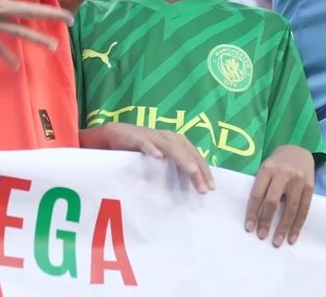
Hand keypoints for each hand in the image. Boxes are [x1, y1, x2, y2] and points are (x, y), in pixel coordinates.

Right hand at [80, 122, 214, 193]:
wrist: (114, 135)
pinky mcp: (135, 137)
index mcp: (175, 142)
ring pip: (171, 146)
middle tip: (203, 189)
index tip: (211, 188)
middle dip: (197, 169)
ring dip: (182, 159)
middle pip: (186, 151)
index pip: (194, 155)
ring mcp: (151, 136)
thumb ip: (173, 168)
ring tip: (192, 172)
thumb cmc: (140, 149)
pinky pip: (144, 143)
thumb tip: (190, 187)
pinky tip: (157, 157)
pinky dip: (151, 148)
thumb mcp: (160, 160)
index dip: (204, 170)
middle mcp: (167, 137)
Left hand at [245, 145, 314, 246]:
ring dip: (283, 227)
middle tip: (262, 236)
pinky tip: (292, 236)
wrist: (299, 150)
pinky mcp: (310, 187)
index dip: (252, 212)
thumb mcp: (266, 167)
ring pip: (290, 208)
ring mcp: (298, 180)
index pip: (257, 193)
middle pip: (273, 201)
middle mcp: (283, 174)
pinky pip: (304, 209)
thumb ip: (262, 186)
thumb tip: (255, 214)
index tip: (249, 227)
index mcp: (268, 169)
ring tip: (277, 241)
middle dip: (266, 220)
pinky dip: (298, 224)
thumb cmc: (277, 163)